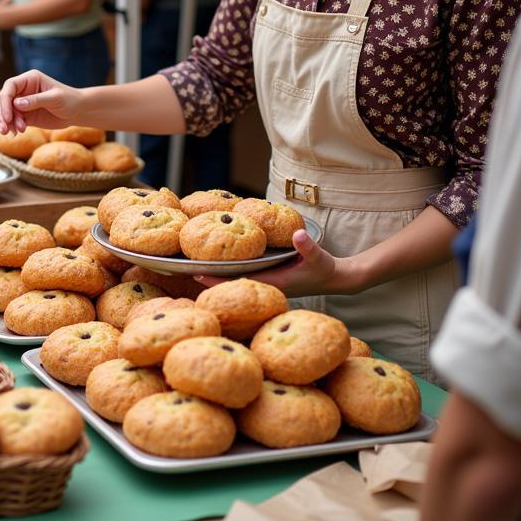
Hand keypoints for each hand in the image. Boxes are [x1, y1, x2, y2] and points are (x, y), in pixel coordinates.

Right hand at [0, 69, 83, 133]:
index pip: (10, 86)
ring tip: (13, 132)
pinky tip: (17, 133)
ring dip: (6, 122)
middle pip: (4, 99)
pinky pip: (13, 120)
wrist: (78, 111)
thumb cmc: (69, 100)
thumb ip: (36, 100)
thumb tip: (16, 103)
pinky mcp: (25, 115)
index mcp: (29, 79)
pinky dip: (12, 127)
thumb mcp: (55, 98)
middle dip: (2, 114)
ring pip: (7, 111)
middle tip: (4, 129)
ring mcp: (23, 103)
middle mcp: (23, 89)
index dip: (5, 101)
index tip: (8, 117)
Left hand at [195, 228, 352, 295]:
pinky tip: (218, 262)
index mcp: (274, 285)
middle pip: (232, 286)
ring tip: (192, 267)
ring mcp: (266, 283)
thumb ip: (308, 246)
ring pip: (236, 282)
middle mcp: (266, 286)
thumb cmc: (326, 269)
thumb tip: (297, 234)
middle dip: (210, 279)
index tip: (196, 274)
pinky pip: (244, 276)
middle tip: (184, 270)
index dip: (217, 282)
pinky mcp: (269, 278)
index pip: (239, 285)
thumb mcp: (319, 257)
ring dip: (218, 276)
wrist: (337, 279)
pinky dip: (230, 270)